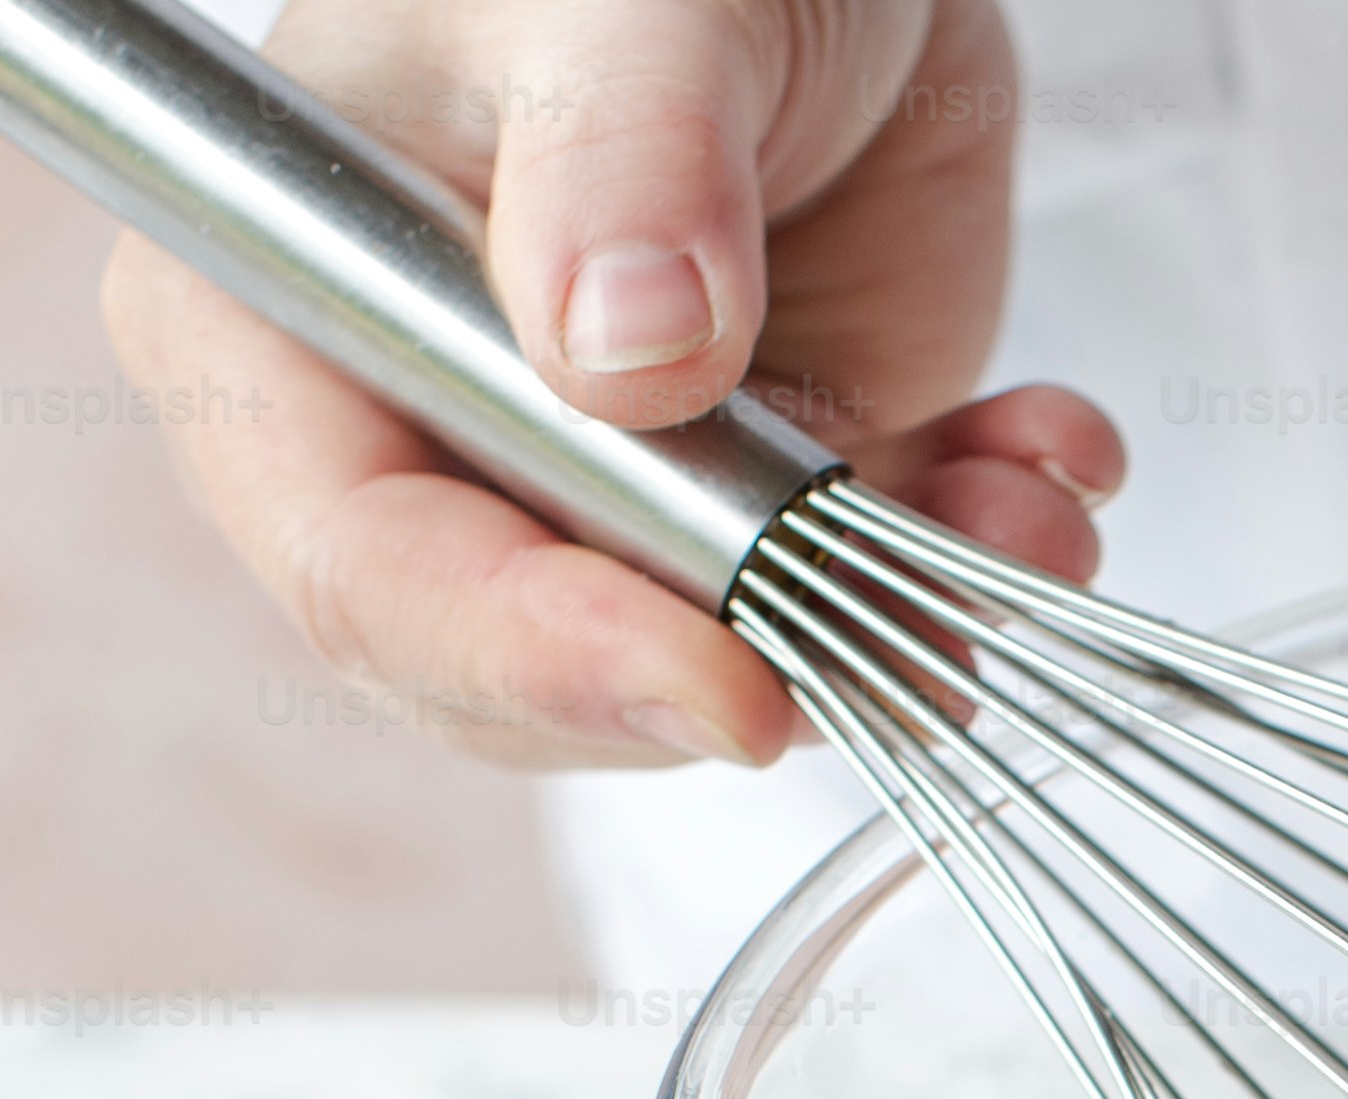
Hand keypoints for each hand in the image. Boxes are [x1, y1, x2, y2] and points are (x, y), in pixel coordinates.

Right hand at [95, 0, 1121, 770]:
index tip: (720, 690)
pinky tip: (1050, 467)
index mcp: (297, 317)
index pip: (370, 567)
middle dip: (747, 673)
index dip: (538, 660)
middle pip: (543, 675)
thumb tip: (625, 355)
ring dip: (897, 628)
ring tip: (1026, 514)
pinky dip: (972, 562)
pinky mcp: (765, 485)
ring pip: (724, 665)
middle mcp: (434, 433)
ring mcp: (604, 481)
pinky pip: (862, 601)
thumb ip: (616, 158)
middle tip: (918, 642)